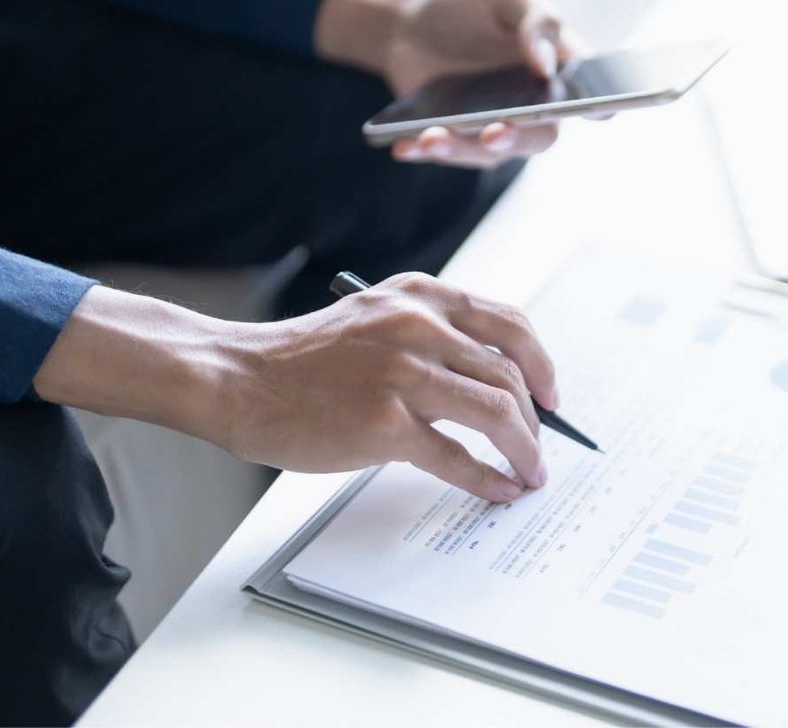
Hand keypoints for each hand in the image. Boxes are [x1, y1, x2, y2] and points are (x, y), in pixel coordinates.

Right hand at [35, 279, 560, 501]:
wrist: (237, 379)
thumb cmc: (302, 359)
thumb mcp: (373, 318)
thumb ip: (428, 334)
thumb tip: (490, 381)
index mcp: (420, 296)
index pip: (509, 324)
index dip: (541, 365)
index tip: (550, 396)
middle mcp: (419, 326)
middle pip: (509, 374)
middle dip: (536, 420)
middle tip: (540, 448)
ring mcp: (404, 374)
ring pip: (496, 413)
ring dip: (524, 451)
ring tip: (530, 474)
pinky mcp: (387, 423)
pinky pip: (459, 457)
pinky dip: (488, 478)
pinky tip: (498, 490)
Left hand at [315, 0, 579, 168]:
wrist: (410, 18)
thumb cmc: (468, 3)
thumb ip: (536, 19)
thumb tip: (547, 64)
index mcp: (558, 69)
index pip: (590, 94)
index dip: (600, 106)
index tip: (598, 112)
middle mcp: (533, 106)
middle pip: (540, 135)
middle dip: (518, 137)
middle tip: (495, 132)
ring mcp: (496, 126)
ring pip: (489, 152)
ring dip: (460, 148)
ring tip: (430, 137)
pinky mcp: (457, 138)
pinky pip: (446, 153)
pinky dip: (424, 150)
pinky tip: (404, 145)